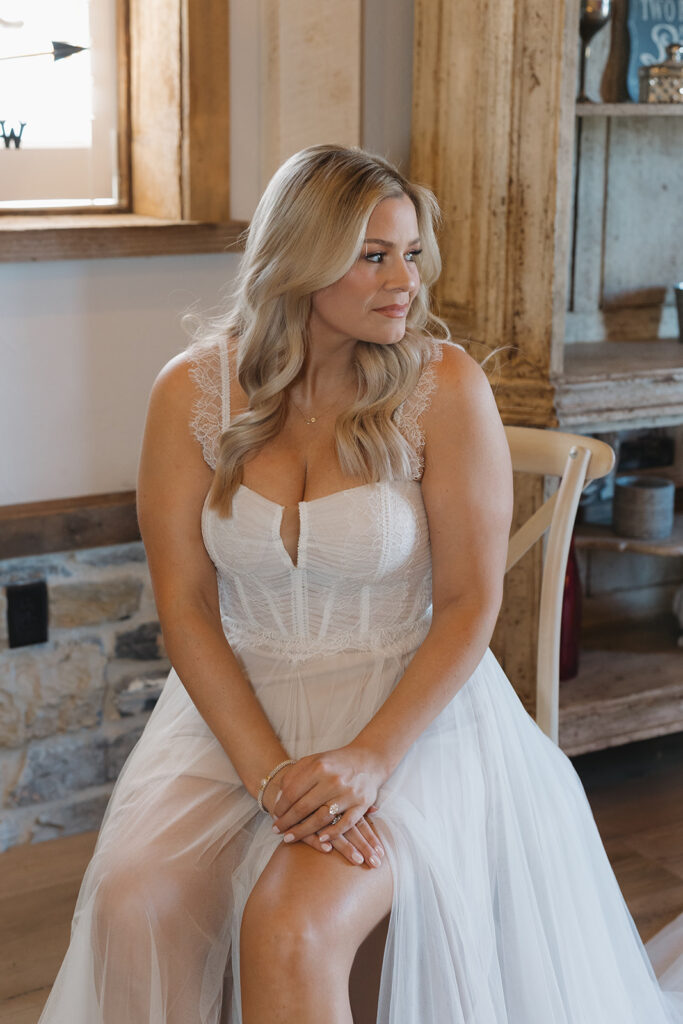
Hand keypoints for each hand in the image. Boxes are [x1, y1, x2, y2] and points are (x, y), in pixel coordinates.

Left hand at [268, 746, 386, 847]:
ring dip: (303, 831)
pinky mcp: (361, 804)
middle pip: (303, 807)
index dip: (281, 806)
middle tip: (276, 830)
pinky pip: (345, 824)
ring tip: (289, 838)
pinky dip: (333, 833)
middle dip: (287, 822)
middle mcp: (333, 780)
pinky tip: (321, 840)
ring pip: (321, 818)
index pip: (292, 792)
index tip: (274, 815)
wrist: (369, 759)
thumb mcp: (314, 760)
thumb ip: (295, 774)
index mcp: (319, 767)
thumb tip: (280, 797)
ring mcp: (348, 793)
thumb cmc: (336, 762)